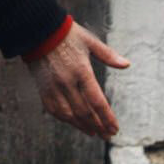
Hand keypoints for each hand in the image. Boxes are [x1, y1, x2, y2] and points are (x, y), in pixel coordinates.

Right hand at [27, 23, 129, 138]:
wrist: (36, 29)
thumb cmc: (66, 34)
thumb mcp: (89, 41)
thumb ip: (108, 55)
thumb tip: (126, 64)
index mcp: (81, 71)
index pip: (97, 101)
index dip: (107, 118)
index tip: (114, 128)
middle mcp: (66, 82)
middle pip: (84, 112)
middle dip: (98, 126)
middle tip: (108, 134)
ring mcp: (53, 87)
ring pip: (69, 115)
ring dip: (82, 126)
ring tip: (94, 133)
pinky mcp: (42, 88)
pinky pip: (54, 110)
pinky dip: (66, 119)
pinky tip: (75, 123)